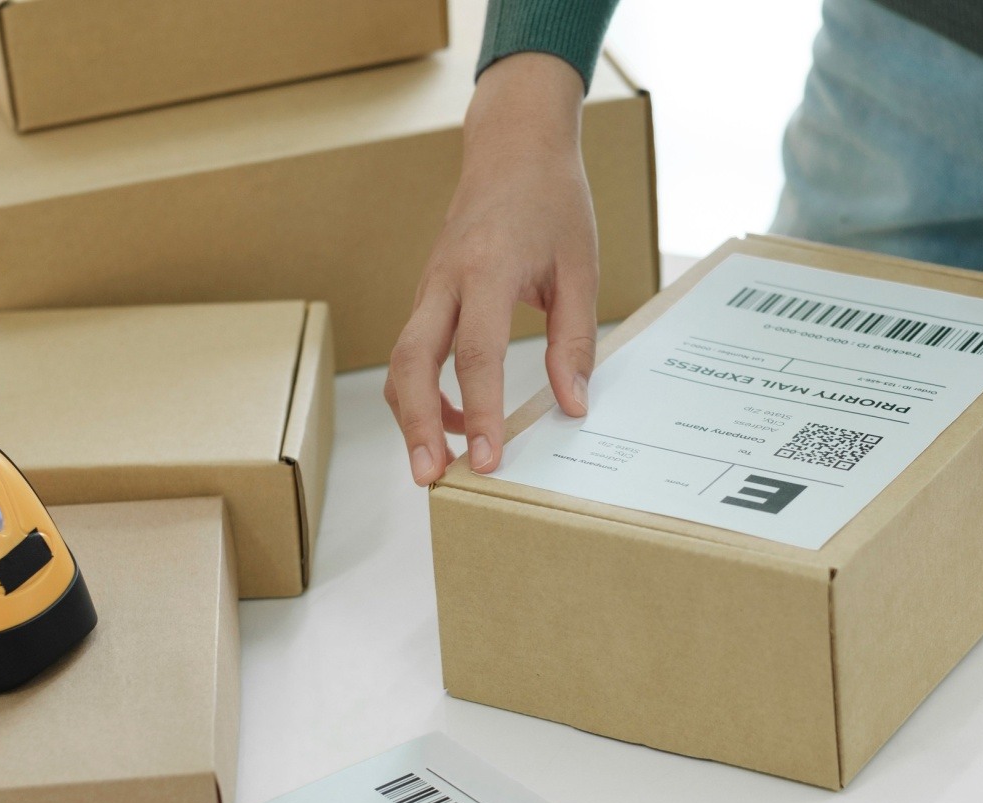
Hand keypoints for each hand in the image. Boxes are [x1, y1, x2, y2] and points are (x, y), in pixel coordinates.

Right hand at [385, 53, 597, 484]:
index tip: (490, 458)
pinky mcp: (427, 297)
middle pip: (413, 362)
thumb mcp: (580, 267)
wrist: (512, 146)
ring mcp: (429, 288)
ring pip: (402, 362)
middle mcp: (446, 280)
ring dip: (412, 417)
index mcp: (488, 268)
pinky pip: (413, 352)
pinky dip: (423, 394)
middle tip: (433, 477)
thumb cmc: (550, 201)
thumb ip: (574, 340)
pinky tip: (453, 422)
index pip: (477, 352)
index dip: (479, 411)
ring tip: (438, 466)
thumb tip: (573, 405)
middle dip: (417, 425)